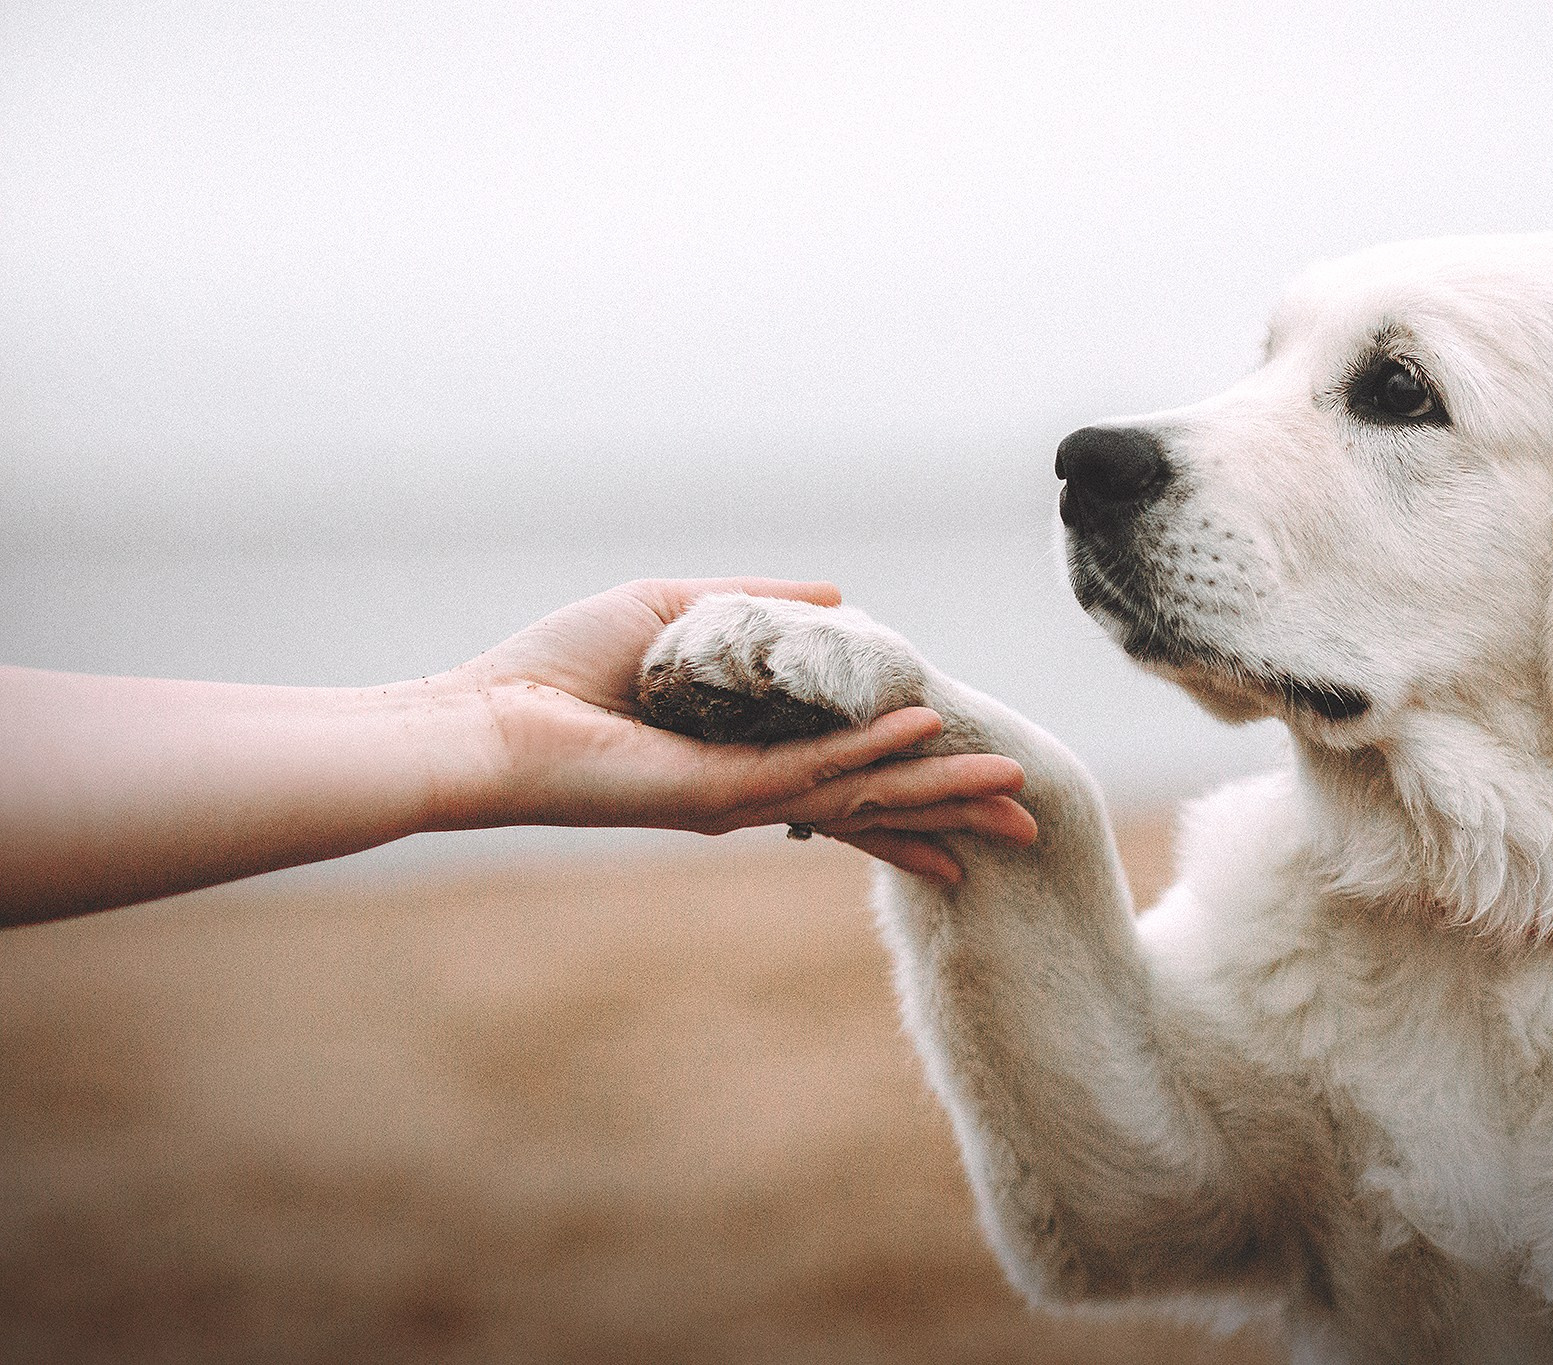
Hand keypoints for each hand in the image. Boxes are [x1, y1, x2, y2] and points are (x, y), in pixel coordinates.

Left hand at [437, 579, 1035, 881]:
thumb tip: (842, 601)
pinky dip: (870, 752)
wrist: (482, 720)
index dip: (918, 781)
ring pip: (862, 797)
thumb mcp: (676, 611)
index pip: (850, 774)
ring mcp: (739, 800)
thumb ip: (759, 609)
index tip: (980, 790)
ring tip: (1012, 791)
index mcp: (747, 755)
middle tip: (1030, 823)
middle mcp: (754, 791)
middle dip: (952, 812)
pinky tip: (923, 736)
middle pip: (876, 802)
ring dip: (938, 790)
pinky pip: (809, 774)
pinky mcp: (714, 797)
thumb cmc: (558, 670)